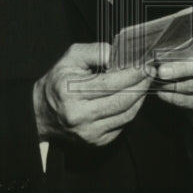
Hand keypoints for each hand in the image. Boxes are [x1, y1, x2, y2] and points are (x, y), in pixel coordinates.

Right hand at [33, 43, 151, 147]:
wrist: (41, 113)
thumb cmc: (58, 82)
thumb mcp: (71, 57)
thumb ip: (95, 51)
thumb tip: (118, 55)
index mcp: (70, 92)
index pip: (111, 83)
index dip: (133, 73)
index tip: (145, 64)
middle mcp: (80, 116)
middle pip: (122, 100)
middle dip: (141, 84)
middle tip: (151, 72)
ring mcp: (88, 132)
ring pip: (127, 115)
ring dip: (140, 97)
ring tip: (145, 83)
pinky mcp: (96, 142)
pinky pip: (123, 125)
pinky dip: (132, 110)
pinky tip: (133, 97)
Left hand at [151, 18, 192, 113]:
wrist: (187, 81)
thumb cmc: (182, 51)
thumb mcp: (184, 36)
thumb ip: (181, 26)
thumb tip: (166, 24)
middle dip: (184, 67)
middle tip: (162, 70)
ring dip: (175, 83)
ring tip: (157, 80)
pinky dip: (176, 98)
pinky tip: (161, 92)